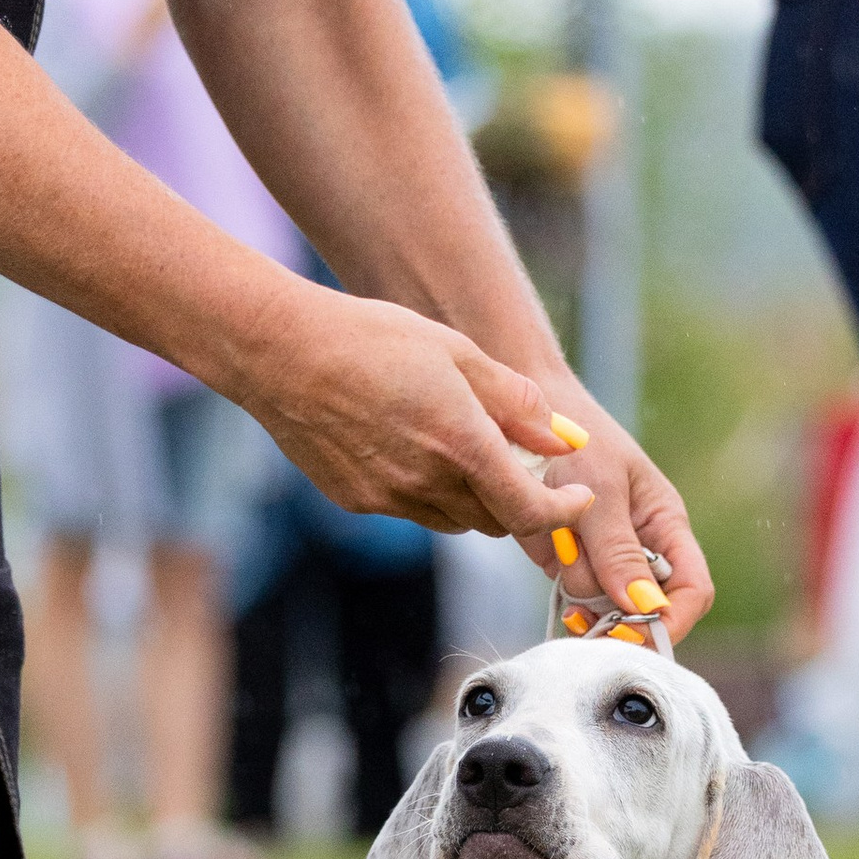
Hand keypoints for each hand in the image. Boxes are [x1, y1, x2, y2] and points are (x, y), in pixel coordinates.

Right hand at [233, 290, 713, 637]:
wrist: (281, 352)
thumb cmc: (371, 338)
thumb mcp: (457, 352)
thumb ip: (516, 401)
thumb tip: (563, 439)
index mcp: (461, 443)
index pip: (530, 510)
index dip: (562, 511)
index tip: (576, 496)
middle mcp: (427, 481)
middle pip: (497, 520)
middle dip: (520, 500)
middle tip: (521, 461)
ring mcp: (389, 497)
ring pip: (455, 520)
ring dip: (475, 499)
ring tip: (465, 449)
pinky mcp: (357, 500)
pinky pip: (412, 510)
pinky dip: (431, 493)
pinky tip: (413, 448)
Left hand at [521, 390, 714, 646]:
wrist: (519, 420)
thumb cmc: (574, 441)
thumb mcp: (600, 489)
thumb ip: (618, 549)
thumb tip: (644, 608)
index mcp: (666, 526)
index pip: (692, 590)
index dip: (672, 620)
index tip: (633, 633)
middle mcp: (641, 551)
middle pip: (647, 611)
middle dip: (620, 616)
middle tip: (585, 613)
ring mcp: (604, 561)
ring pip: (605, 609)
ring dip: (581, 591)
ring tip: (562, 544)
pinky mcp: (569, 565)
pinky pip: (573, 600)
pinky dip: (561, 593)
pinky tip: (552, 558)